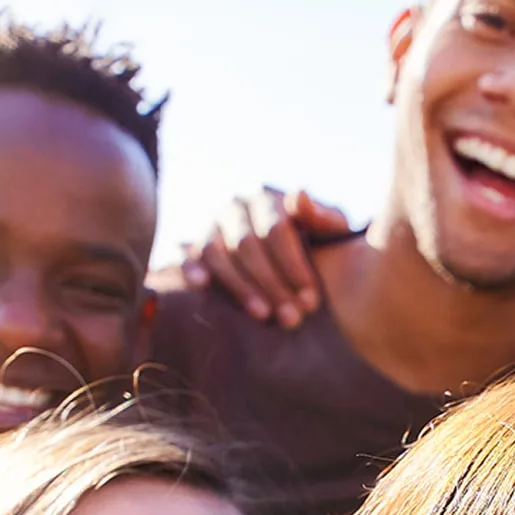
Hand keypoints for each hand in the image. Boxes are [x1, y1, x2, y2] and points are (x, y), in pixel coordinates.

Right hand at [179, 187, 350, 327]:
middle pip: (247, 245)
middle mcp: (234, 208)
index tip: (311, 300)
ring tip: (263, 315)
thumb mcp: (330, 232)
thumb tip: (300, 195)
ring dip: (239, 286)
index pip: (276, 229)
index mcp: (266, 199)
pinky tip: (201, 286)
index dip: (294, 266)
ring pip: (218, 253)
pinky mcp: (191, 247)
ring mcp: (210, 226)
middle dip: (272, 283)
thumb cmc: (317, 245)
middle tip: (293, 318)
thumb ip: (324, 217)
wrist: (297, 261)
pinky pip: (184, 255)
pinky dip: (190, 267)